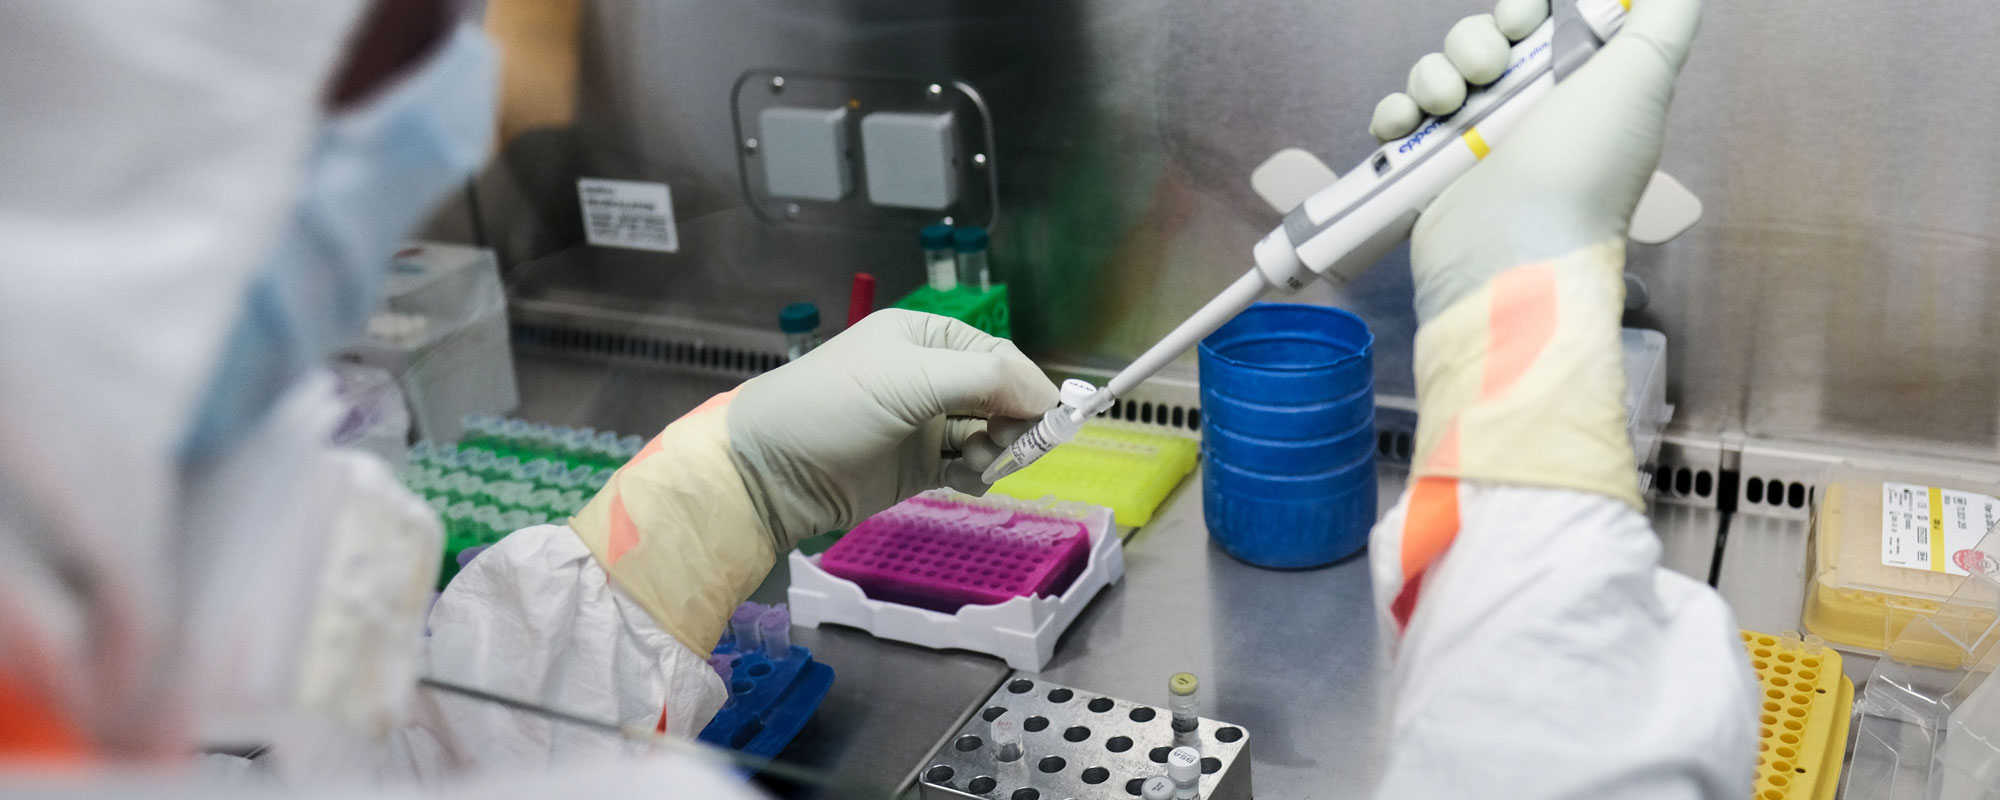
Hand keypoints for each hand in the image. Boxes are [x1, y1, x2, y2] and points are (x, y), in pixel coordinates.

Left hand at [726, 310, 1059, 545]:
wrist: (772, 472)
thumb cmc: (835, 408)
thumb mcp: (912, 379)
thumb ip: (987, 379)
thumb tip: (1049, 397)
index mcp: (928, 337)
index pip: (1001, 355)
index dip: (1027, 387)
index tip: (1044, 423)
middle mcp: (932, 375)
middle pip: (1003, 397)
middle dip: (1012, 424)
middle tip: (1003, 448)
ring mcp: (927, 422)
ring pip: (992, 435)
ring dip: (995, 452)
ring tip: (972, 465)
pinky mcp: (920, 465)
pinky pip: (972, 466)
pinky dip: (978, 474)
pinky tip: (961, 481)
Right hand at [1370, 0, 1701, 321]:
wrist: (1516, 251)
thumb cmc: (1582, 164)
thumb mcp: (1645, 73)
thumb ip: (1666, 14)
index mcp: (1577, 87)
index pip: (1539, 24)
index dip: (1523, 11)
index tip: (1523, 21)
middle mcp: (1526, 115)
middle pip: (1482, 43)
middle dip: (1475, 42)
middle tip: (1488, 72)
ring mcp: (1473, 146)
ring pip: (1436, 76)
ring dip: (1433, 76)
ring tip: (1446, 108)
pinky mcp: (1427, 173)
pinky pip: (1398, 121)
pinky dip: (1394, 115)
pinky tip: (1404, 126)